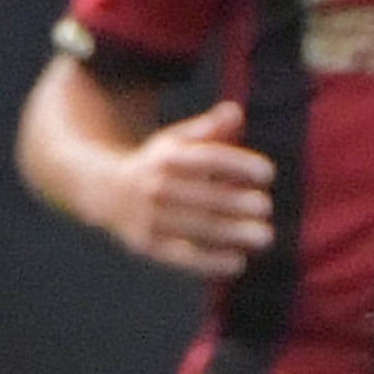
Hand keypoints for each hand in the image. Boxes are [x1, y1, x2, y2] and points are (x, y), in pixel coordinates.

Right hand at [99, 101, 277, 277]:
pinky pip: (183, 256)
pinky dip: (210, 262)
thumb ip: (209, 129)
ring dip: (233, 234)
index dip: (239, 164)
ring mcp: (149, 217)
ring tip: (265, 236)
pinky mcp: (148, 244)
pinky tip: (238, 262)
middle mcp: (156, 187)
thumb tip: (235, 111)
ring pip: (197, 227)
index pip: (208, 159)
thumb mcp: (177, 141)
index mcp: (168, 158)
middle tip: (266, 207)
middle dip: (238, 203)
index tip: (268, 173)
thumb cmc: (159, 165)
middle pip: (204, 196)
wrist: (106, 193)